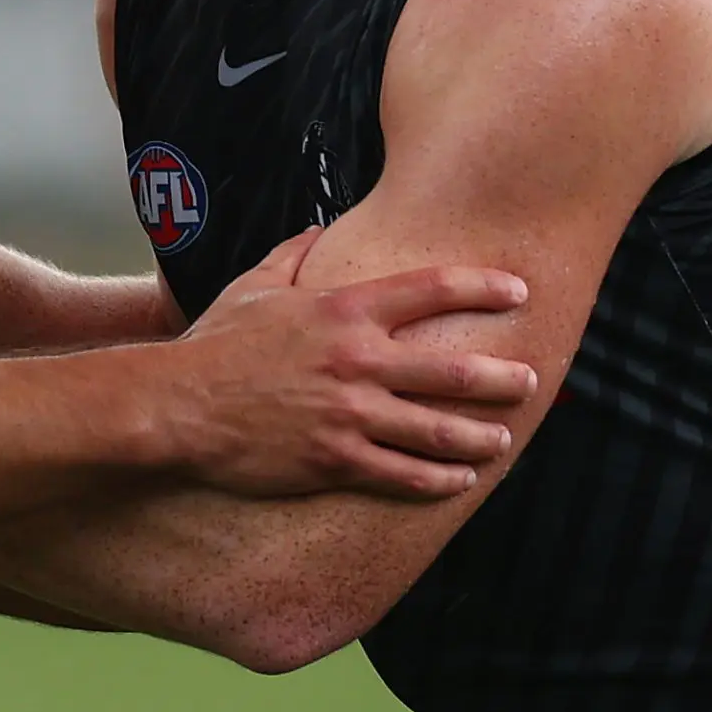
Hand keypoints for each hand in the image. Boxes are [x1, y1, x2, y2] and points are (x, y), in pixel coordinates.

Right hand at [164, 229, 538, 499]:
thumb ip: (292, 256)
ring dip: (479, 436)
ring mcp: (350, 414)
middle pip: (453, 370)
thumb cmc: (216, 344)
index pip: (430, 289)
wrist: (178, 407)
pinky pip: (403, 474)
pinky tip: (460, 480)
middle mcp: (358, 361)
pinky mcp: (337, 460)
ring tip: (502, 439)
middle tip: (532, 382)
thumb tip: (316, 230)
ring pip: (437, 430)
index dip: (482, 287)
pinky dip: (438, 479)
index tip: (517, 291)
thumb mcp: (253, 287)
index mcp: (343, 311)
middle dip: (503, 378)